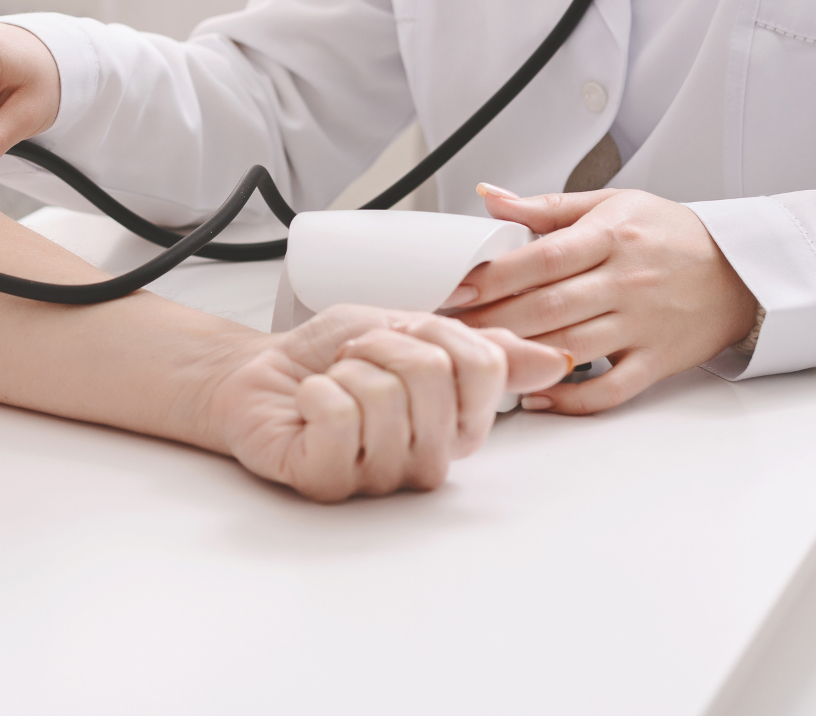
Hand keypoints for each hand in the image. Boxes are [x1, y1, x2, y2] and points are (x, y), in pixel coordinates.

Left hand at [205, 306, 571, 501]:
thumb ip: (482, 349)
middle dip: (381, 345)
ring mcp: (380, 478)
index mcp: (458, 424)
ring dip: (345, 369)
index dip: (433, 332)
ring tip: (334, 383)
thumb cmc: (331, 357)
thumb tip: (555, 360)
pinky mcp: (329, 483)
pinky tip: (310, 404)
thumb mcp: (413, 333)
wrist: (259, 374)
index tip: (401, 338)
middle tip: (356, 360)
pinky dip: (317, 390)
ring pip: (383, 395)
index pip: (484, 367)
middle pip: (431, 374)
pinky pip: (340, 416)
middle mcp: (427, 460)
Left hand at [447, 187, 759, 415]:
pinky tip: (535, 396)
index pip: (543, 258)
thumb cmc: (671, 235)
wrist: (742, 269)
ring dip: (521, 356)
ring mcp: (642, 325)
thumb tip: (489, 196)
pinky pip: (610, 388)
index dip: (495, 276)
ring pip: (571, 347)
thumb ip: (546, 207)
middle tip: (450, 330)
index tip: (456, 287)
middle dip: (492, 320)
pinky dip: (571, 398)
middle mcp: (626, 282)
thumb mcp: (612, 203)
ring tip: (478, 359)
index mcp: (611, 237)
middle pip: (548, 307)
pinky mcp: (657, 361)